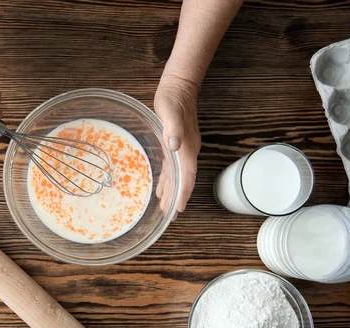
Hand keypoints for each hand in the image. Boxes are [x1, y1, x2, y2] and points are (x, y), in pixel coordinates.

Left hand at [154, 75, 200, 217]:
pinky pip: (173, 168)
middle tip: (170, 218)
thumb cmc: (173, 99)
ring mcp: (182, 149)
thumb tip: (174, 145)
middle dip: (176, 199)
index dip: (182, 194)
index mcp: (187, 148)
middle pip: (183, 181)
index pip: (186, 177)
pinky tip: (162, 187)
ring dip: (172, 192)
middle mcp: (187, 152)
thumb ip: (173, 129)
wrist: (178, 86)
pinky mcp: (175, 144)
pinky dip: (168, 180)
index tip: (177, 210)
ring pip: (178, 177)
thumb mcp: (171, 113)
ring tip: (166, 208)